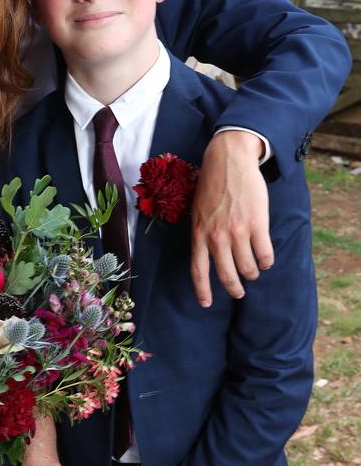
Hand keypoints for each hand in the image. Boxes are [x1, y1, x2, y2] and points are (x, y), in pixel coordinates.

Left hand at [191, 130, 273, 305]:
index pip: (198, 271)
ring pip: (248, 267)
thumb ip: (201, 233)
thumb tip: (206, 256)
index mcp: (199, 233)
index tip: (206, 304)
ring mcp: (237, 231)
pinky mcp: (257, 224)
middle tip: (239, 292)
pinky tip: (266, 260)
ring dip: (253, 273)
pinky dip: (267, 261)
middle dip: (234, 288)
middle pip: (226, 274)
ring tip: (254, 272)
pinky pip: (265, 254)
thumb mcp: (197, 211)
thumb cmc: (211, 185)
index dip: (203, 291)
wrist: (229, 161)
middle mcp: (216, 236)